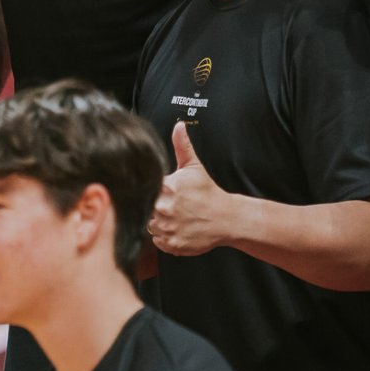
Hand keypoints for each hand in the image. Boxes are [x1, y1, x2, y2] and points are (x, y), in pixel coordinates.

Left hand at [148, 123, 231, 255]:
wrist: (226, 218)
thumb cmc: (208, 192)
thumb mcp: (194, 167)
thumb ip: (182, 145)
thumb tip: (179, 126)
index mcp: (166, 187)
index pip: (143, 190)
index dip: (150, 191)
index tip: (162, 193)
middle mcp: (163, 209)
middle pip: (144, 209)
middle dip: (154, 207)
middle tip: (171, 206)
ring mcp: (167, 228)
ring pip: (149, 226)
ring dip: (158, 223)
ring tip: (175, 217)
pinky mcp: (172, 244)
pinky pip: (158, 241)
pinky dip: (164, 237)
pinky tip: (177, 229)